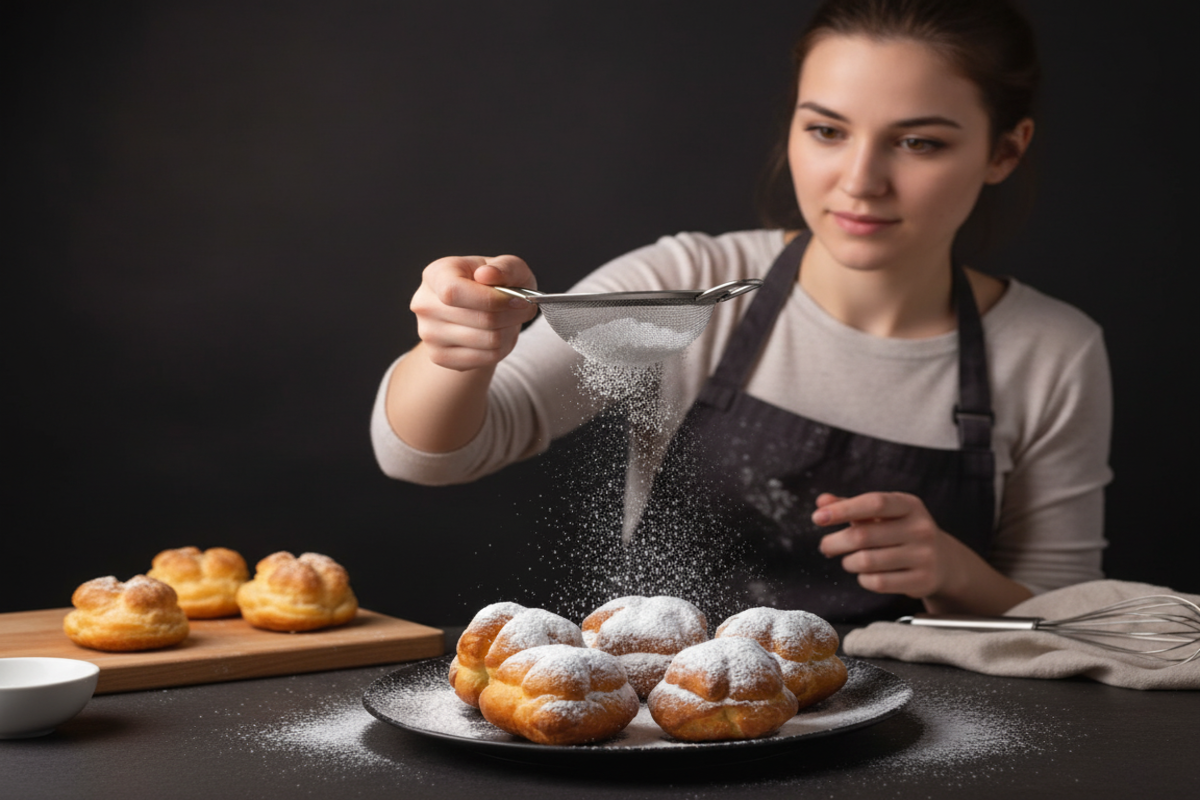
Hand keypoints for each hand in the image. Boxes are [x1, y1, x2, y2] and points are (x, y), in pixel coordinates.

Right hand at [409, 255, 538, 370]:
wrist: (478, 310)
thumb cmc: (494, 283)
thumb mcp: (507, 267)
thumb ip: (504, 267)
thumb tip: (487, 275)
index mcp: (436, 274)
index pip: (454, 292)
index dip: (491, 299)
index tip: (517, 299)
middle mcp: (424, 304)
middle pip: (480, 319)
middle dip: (512, 315)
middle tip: (524, 309)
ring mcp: (428, 334)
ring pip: (488, 341)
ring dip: (510, 332)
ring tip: (510, 321)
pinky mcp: (439, 357)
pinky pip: (485, 359)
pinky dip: (502, 349)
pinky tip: (499, 335)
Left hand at [813, 491, 956, 599]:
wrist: (944, 562)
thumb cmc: (902, 532)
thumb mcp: (883, 514)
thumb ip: (851, 506)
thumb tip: (822, 502)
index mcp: (909, 505)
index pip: (874, 503)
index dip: (843, 510)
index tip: (817, 517)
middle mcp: (920, 528)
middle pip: (863, 536)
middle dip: (835, 542)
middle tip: (825, 546)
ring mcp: (924, 556)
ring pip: (867, 562)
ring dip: (848, 562)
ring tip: (848, 559)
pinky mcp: (922, 580)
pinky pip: (878, 583)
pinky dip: (863, 579)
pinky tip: (865, 574)